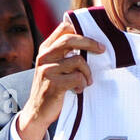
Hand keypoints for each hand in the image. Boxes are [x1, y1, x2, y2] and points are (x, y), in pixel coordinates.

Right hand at [16, 19, 103, 139]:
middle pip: (70, 40)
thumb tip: (91, 42)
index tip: (95, 37)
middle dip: (90, 43)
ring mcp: (47, 70)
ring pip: (77, 61)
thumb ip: (65, 54)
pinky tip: (78, 90)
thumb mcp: (55, 66)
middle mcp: (44, 57)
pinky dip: (82, 84)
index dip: (80, 28)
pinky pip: (77, 78)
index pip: (63, 28)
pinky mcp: (53, 84)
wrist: (37, 111)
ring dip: (87, 73)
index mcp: (46, 49)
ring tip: (86, 82)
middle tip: (102, 49)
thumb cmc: (53, 87)